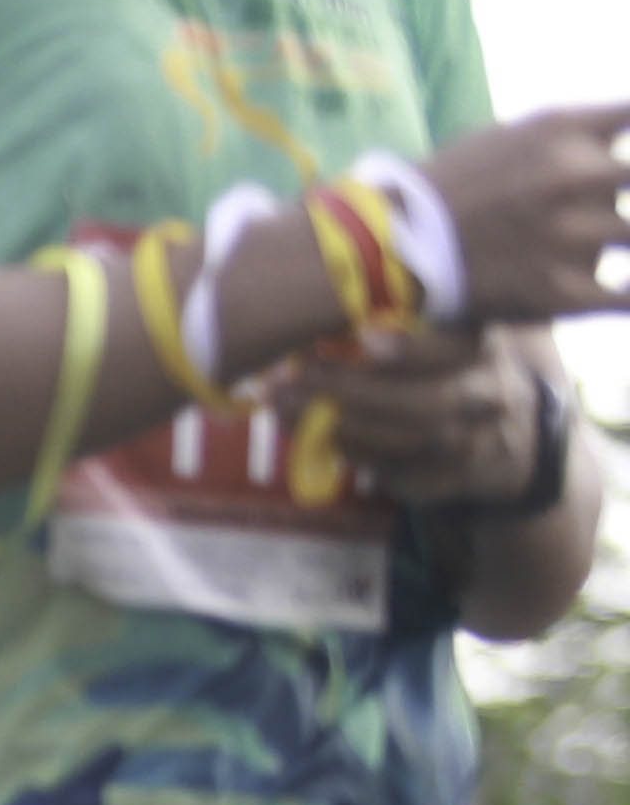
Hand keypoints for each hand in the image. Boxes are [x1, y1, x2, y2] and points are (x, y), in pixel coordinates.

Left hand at [315, 327, 554, 507]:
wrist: (516, 437)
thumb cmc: (461, 373)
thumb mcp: (454, 339)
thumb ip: (411, 328)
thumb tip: (334, 322)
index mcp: (486, 352)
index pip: (455, 351)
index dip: (412, 349)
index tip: (363, 338)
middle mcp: (488, 399)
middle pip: (423, 403)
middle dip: (351, 393)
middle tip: (293, 384)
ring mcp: (474, 445)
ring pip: (406, 443)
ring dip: (340, 429)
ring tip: (289, 413)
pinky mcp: (452, 481)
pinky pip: (398, 475)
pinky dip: (358, 458)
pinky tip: (326, 442)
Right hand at [423, 106, 629, 325]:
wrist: (387, 246)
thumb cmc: (449, 189)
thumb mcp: (514, 135)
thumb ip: (575, 135)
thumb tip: (620, 138)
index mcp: (565, 130)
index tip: (624, 166)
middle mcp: (577, 176)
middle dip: (622, 185)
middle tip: (587, 207)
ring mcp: (574, 236)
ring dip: (622, 237)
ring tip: (594, 240)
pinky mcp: (564, 290)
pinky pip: (625, 298)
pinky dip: (627, 297)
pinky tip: (624, 292)